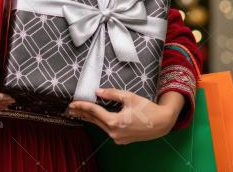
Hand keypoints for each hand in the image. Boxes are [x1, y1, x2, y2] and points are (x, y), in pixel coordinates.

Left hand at [68, 88, 183, 144]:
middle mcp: (114, 133)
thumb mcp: (129, 97)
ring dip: (90, 118)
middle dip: (83, 113)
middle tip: (71, 108)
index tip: (72, 103)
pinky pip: (107, 130)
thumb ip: (112, 94)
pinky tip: (95, 119)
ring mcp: (118, 138)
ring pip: (100, 126)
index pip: (94, 112)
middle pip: (95, 120)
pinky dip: (100, 123)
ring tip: (79, 113)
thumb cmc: (147, 109)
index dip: (82, 106)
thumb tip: (97, 92)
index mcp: (115, 122)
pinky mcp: (122, 140)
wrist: (162, 123)